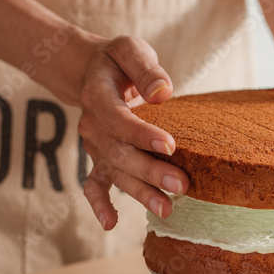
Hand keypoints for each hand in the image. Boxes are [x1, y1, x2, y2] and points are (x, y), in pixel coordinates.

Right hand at [77, 36, 188, 228]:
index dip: (142, 134)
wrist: (91, 72)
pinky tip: (111, 224)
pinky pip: (93, 184)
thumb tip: (162, 93)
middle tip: (181, 185)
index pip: (118, 118)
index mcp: (97, 95)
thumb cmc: (118, 61)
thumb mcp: (129, 49)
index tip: (171, 146)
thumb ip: (146, 69)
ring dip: (140, 192)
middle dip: (150, 171)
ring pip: (114, 172)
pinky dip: (99, 204)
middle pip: (118, 153)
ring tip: (167, 209)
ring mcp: (94, 146)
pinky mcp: (98, 158)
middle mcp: (92, 124)